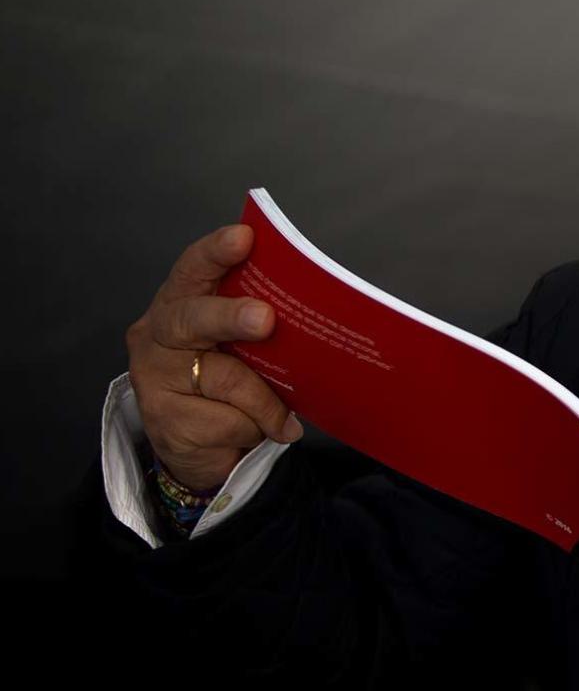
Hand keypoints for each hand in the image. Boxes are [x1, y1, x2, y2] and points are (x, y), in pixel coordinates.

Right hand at [125, 224, 301, 492]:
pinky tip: (254, 435)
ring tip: (284, 417)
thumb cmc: (227, 386)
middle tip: (264, 319)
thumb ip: (258, 328)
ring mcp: (154, 377)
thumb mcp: (242, 350)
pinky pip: (228, 421)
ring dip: (265, 401)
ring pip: (226, 379)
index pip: (193, 270)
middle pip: (193, 319)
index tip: (244, 237)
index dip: (216, 252)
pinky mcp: (164, 420)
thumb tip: (312, 323)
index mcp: (181, 304)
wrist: (199, 453)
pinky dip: (252, 429)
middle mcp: (158, 334)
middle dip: (231, 317)